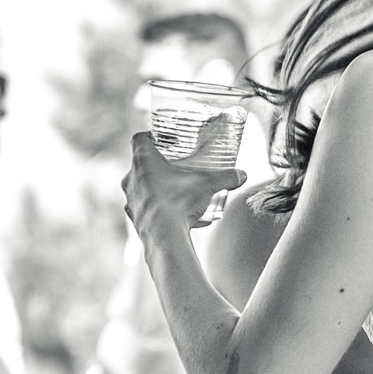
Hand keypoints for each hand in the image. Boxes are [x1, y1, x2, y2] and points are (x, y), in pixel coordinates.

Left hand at [121, 125, 244, 236]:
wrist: (164, 237)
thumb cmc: (178, 203)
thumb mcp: (206, 185)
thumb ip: (225, 177)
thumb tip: (241, 175)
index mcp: (143, 161)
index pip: (139, 139)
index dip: (150, 136)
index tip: (162, 141)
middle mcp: (132, 178)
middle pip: (142, 164)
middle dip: (159, 166)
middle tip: (176, 168)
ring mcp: (131, 199)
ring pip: (144, 188)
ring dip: (159, 188)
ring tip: (180, 194)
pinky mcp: (135, 217)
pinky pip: (149, 209)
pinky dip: (162, 210)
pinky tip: (180, 216)